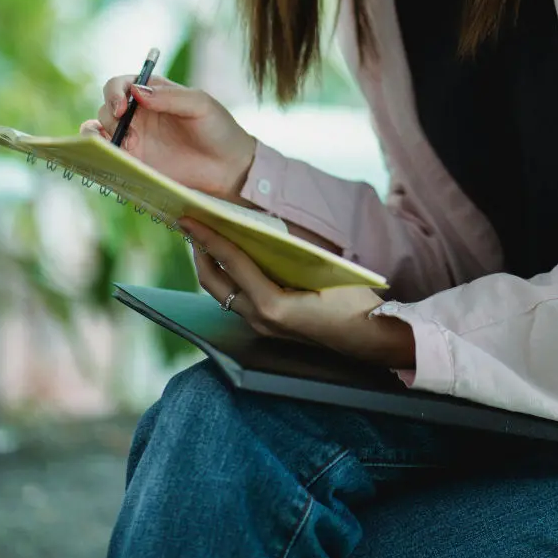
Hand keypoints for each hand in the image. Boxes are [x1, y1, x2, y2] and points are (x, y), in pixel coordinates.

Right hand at [80, 75, 255, 199]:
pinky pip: (107, 153)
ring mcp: (135, 138)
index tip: (122, 106)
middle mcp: (139, 114)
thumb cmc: (218, 129)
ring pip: (100, 128)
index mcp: (154, 93)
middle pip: (107, 106)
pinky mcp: (135, 162)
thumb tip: (135, 92)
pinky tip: (106, 154)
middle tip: (126, 129)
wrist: (228, 167)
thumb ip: (169, 97)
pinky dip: (98, 151)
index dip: (115, 92)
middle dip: (109, 114)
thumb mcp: (200, 105)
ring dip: (98, 132)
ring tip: (115, 142)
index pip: (122, 84)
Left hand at [180, 218, 416, 370]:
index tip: (189, 219)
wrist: (368, 337)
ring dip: (211, 266)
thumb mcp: (322, 267)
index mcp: (272, 304)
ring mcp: (262, 327)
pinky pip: (237, 299)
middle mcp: (260, 319)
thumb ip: (289, 248)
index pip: (231, 263)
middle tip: (191, 227)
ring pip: (222, 294)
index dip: (208, 237)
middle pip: (215, 283)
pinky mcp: (267, 327)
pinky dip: (229, 277)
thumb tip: (259, 225)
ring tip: (206, 240)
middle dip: (199, 252)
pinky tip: (231, 261)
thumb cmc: (352, 299)